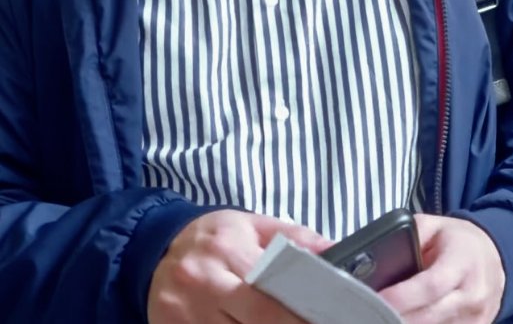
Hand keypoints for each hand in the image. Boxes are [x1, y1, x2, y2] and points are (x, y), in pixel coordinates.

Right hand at [147, 210, 329, 323]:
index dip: (301, 310)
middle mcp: (205, 284)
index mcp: (228, 251)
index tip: (327, 317)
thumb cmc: (212, 239)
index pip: (273, 287)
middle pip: (258, 318)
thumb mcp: (252, 226)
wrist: (151, 249)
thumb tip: (335, 250)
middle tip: (316, 323)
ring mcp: (185, 313)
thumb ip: (296, 238)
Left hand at [379, 215, 505, 323]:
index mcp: (463, 262)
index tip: (374, 299)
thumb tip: (376, 252)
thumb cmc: (460, 243)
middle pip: (427, 317)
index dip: (401, 297)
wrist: (496, 258)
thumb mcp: (436, 226)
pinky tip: (408, 318)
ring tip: (384, 316)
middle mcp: (473, 293)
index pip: (431, 285)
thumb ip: (410, 235)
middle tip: (369, 313)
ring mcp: (476, 317)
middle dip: (393, 317)